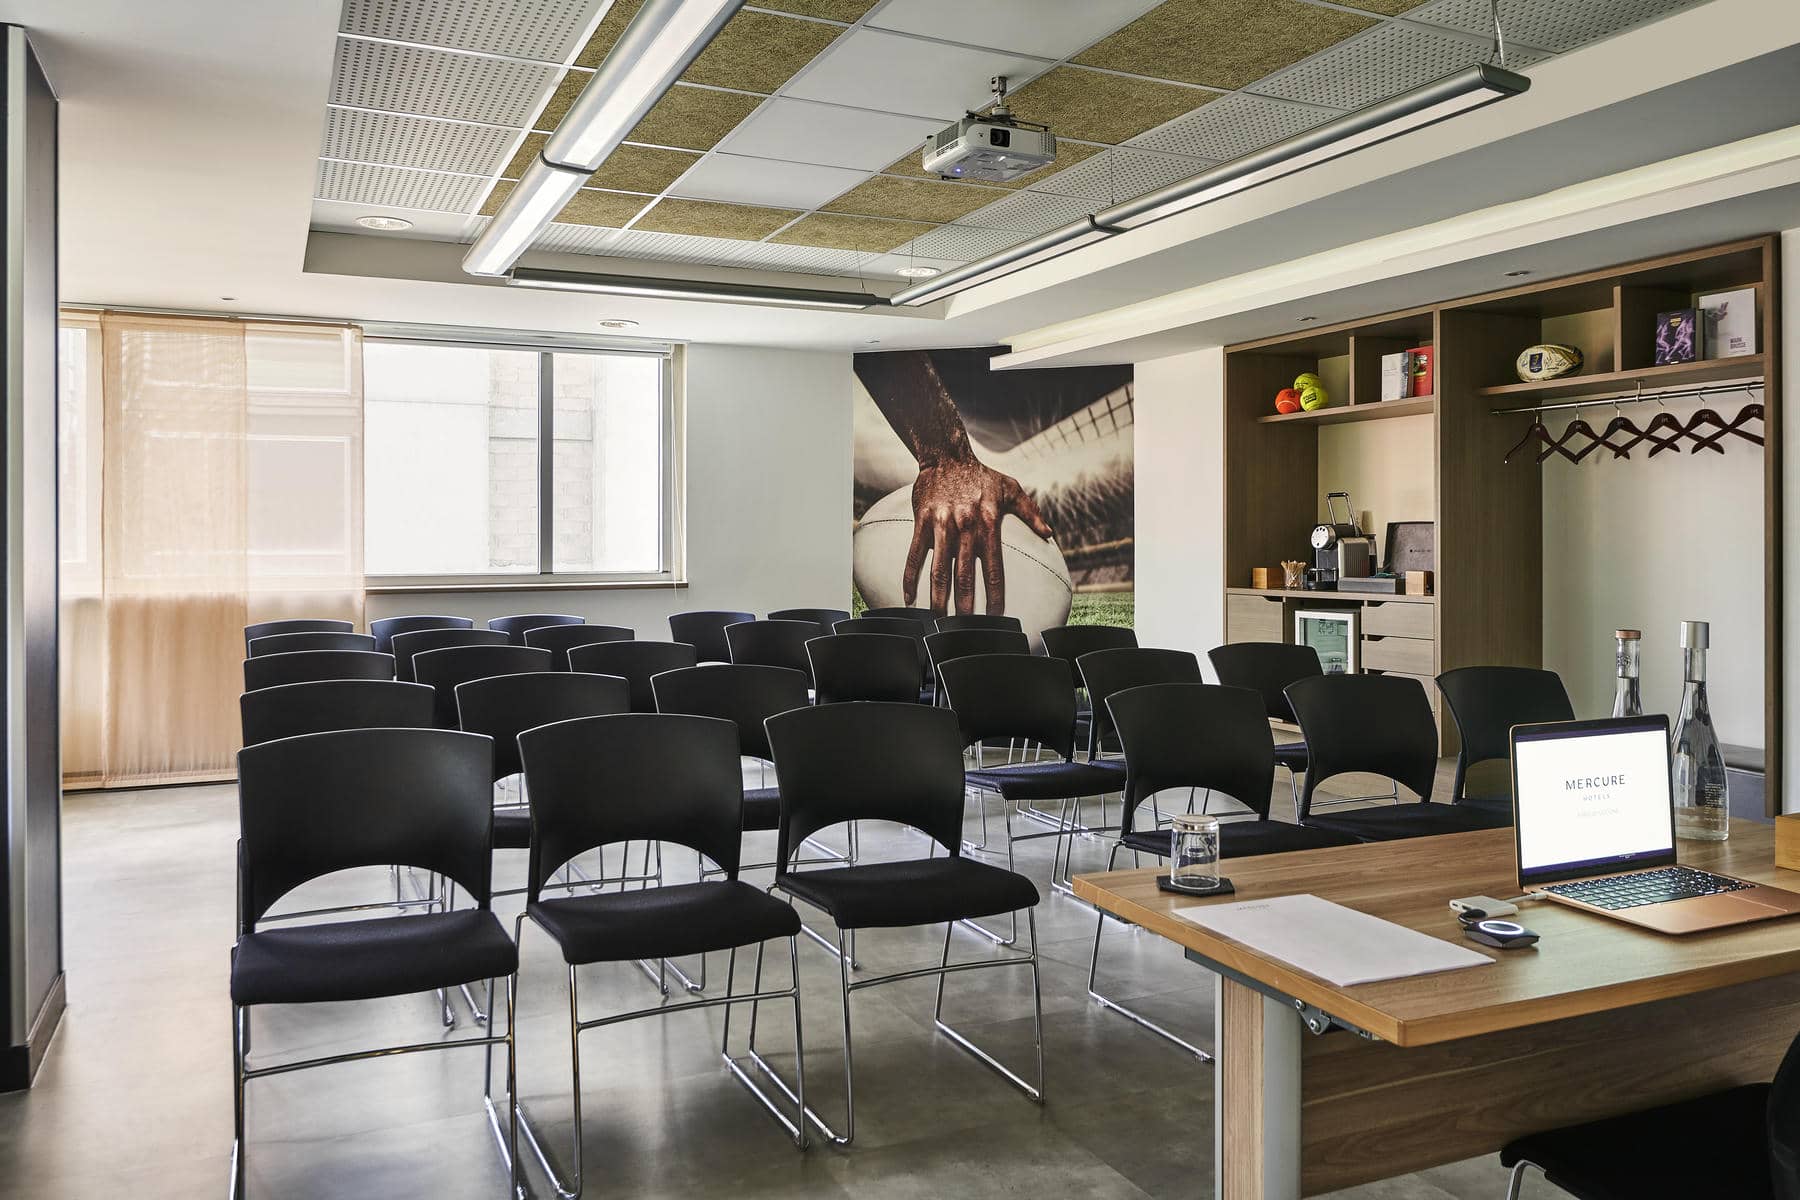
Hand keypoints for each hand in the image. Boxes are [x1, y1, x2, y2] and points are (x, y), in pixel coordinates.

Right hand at [903, 455, 1052, 614]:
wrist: (946, 455)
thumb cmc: (981, 474)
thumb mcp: (1011, 488)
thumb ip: (1031, 512)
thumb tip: (1049, 533)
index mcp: (988, 522)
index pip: (994, 566)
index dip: (995, 593)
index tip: (998, 614)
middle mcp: (965, 526)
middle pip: (965, 573)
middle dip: (966, 603)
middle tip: (966, 626)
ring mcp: (942, 525)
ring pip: (938, 568)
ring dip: (938, 596)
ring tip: (938, 618)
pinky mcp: (922, 522)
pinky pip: (914, 554)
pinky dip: (910, 577)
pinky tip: (909, 597)